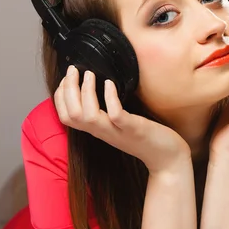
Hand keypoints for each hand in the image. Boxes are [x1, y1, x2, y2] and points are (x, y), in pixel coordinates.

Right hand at [54, 65, 191, 173]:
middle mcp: (103, 132)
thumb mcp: (121, 124)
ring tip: (89, 73)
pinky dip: (110, 98)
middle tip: (72, 70)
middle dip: (67, 90)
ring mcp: (118, 132)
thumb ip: (108, 113)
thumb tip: (100, 89)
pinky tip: (110, 84)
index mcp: (98, 130)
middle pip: (72, 115)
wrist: (167, 159)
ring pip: (88, 116)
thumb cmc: (146, 138)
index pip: (67, 117)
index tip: (65, 79)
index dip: (60, 97)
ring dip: (85, 92)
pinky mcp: (134, 130)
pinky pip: (116, 115)